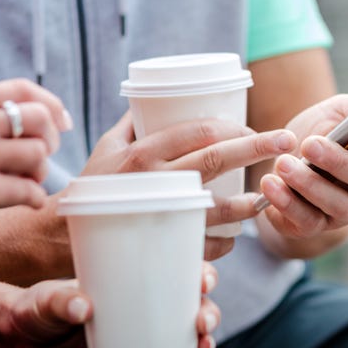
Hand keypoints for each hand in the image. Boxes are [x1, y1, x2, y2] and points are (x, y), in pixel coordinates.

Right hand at [0, 79, 71, 265]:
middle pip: (39, 118)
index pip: (21, 88)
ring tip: (25, 184)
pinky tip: (24, 203)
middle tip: (39, 160)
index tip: (63, 123)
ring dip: (40, 174)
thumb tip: (42, 123)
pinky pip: (29, 190)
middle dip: (50, 141)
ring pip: (38, 154)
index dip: (52, 104)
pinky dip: (34, 199)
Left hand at [6, 262, 221, 347]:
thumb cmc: (36, 309)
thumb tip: (81, 308)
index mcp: (128, 280)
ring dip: (203, 341)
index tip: (203, 280)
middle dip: (207, 312)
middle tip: (201, 323)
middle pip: (190, 304)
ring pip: (187, 335)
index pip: (174, 270)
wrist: (22, 344)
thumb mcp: (44, 299)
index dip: (198, 272)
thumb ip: (59, 300)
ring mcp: (141, 335)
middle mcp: (142, 305)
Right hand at [83, 112, 295, 259]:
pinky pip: (205, 245)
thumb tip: (149, 99)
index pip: (198, 131)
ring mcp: (161, 216)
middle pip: (215, 159)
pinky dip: (226, 239)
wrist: (60, 236)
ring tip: (268, 196)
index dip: (233, 126)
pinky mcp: (163, 247)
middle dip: (257, 147)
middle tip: (288, 141)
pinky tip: (237, 233)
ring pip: (217, 207)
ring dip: (250, 202)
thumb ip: (131, 124)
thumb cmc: (90, 187)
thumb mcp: (106, 148)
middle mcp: (154, 181)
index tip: (255, 127)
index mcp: (142, 153)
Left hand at [258, 93, 347, 257]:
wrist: (281, 168)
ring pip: (336, 204)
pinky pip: (304, 220)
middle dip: (339, 161)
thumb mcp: (331, 113)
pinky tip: (269, 184)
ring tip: (283, 164)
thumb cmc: (314, 137)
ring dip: (308, 184)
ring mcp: (341, 209)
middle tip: (309, 144)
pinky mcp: (312, 226)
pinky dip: (285, 202)